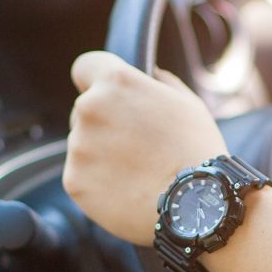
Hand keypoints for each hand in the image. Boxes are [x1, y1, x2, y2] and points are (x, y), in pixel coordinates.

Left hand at [64, 51, 227, 244]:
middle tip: (138, 145)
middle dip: (105, 122)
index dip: (97, 80)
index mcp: (116, 83)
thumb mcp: (188, 104)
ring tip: (138, 172)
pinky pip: (82, 175)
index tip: (111, 97)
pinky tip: (128, 189)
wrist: (195, 205)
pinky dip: (100, 182)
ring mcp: (78, 147)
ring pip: (83, 144)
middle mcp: (89, 109)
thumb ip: (160, 82)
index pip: (85, 66)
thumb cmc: (197, 151)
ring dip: (102, 153)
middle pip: (85, 110)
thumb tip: (149, 74)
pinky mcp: (74, 181)